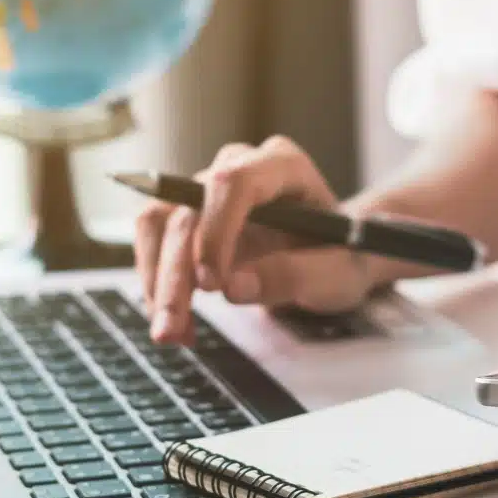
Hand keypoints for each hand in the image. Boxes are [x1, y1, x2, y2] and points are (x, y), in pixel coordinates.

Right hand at [135, 135, 377, 343]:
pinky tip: (179, 323)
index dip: (215, 231)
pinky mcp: (189, 214)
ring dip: (157, 280)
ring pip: (161, 223)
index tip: (212, 285)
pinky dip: (158, 285)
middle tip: (173, 328)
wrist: (333, 253)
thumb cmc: (342, 256)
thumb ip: (293, 275)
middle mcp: (239, 166)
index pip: (234, 182)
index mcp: (284, 165)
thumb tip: (233, 287)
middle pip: (188, 209)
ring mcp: (209, 188)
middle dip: (175, 274)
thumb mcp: (337, 274)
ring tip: (172, 332)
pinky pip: (155, 241)